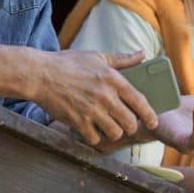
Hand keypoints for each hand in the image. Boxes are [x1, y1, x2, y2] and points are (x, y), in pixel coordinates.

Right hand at [34, 49, 157, 145]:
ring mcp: (91, 110)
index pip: (139, 101)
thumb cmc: (68, 63)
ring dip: (114, 132)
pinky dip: (95, 137)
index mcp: (112, 78)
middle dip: (131, 126)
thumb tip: (142, 54)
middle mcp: (104, 96)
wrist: (40, 74)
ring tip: (110, 127)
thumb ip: (122, 59)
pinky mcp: (77, 122)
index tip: (153, 121)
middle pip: (130, 122)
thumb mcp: (97, 56)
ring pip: (115, 133)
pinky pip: (95, 138)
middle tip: (127, 124)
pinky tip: (93, 130)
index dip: (150, 114)